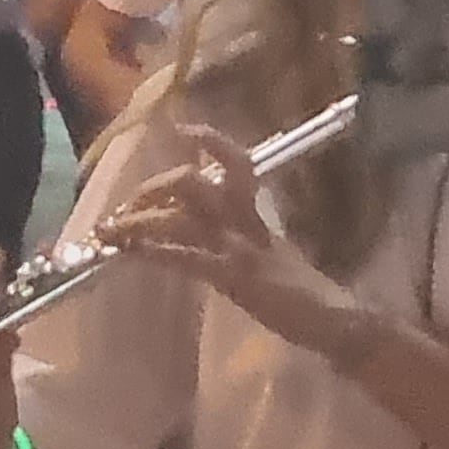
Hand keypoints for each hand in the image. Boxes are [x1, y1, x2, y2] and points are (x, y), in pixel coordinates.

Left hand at [104, 129, 376, 364]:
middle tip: (124, 207)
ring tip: (111, 230)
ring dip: (139, 220)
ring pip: (181, 216)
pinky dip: (154, 251)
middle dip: (152, 189)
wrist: (337, 321)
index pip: (236, 164)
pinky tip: (130, 253)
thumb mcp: (273, 259)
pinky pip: (186, 256)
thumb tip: (212, 237)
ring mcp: (239, 247)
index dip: (211, 141)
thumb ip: (246, 242)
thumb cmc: (307, 297)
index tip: (182, 127)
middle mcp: (246, 223)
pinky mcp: (234, 276)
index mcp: (257, 218)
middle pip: (193, 183)